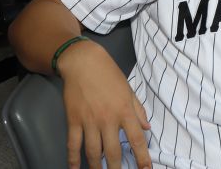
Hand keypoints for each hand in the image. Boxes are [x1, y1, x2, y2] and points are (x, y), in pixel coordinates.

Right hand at [60, 42, 150, 168]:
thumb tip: (147, 127)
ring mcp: (89, 121)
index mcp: (125, 111)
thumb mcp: (128, 90)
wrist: (83, 62)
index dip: (142, 157)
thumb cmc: (109, 74)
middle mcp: (108, 119)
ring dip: (96, 167)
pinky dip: (73, 159)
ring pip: (93, 152)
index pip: (137, 139)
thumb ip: (138, 110)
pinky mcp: (73, 120)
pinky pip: (73, 144)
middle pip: (113, 152)